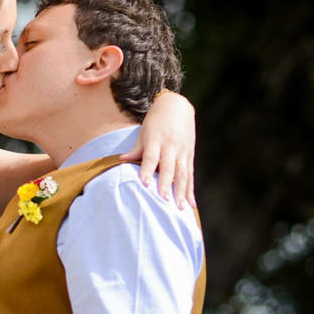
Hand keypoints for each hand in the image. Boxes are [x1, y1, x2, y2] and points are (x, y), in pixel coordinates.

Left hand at [121, 90, 196, 208]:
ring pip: (182, 174)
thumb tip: (122, 160)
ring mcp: (182, 151)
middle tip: (162, 200)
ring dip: (181, 191)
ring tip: (179, 207)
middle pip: (168, 168)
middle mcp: (171, 146)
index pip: (151, 158)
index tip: (144, 185)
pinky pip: (191, 175)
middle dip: (165, 185)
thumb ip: (136, 149)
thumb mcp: (144, 132)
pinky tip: (191, 204)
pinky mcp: (190, 155)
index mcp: (156, 140)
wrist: (177, 106)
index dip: (147, 171)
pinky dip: (191, 190)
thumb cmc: (155, 120)